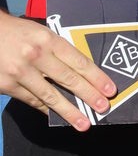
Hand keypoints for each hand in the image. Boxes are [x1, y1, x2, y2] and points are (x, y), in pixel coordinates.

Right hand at [0, 10, 116, 129]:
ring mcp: (20, 72)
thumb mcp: (41, 33)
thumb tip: (83, 72)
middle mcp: (35, 55)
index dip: (96, 77)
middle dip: (89, 96)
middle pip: (68, 79)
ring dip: (70, 111)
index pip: (78, 61)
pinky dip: (48, 109)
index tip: (109, 89)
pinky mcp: (7, 85)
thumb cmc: (18, 33)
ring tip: (84, 123)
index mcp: (48, 39)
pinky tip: (59, 116)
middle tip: (103, 108)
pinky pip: (33, 100)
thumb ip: (59, 50)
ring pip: (51, 95)